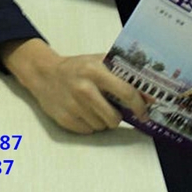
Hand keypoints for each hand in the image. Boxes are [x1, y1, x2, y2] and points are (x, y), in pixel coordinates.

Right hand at [0, 39, 149, 133]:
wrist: (44, 74)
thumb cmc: (76, 67)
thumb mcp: (96, 60)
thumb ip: (120, 70)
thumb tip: (147, 90)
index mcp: (95, 71)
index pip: (126, 92)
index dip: (139, 106)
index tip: (144, 113)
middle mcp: (83, 89)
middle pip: (114, 118)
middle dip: (118, 117)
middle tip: (114, 110)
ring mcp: (73, 106)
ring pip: (102, 126)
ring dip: (102, 120)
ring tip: (93, 106)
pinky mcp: (65, 119)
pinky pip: (89, 131)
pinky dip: (89, 124)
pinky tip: (82, 111)